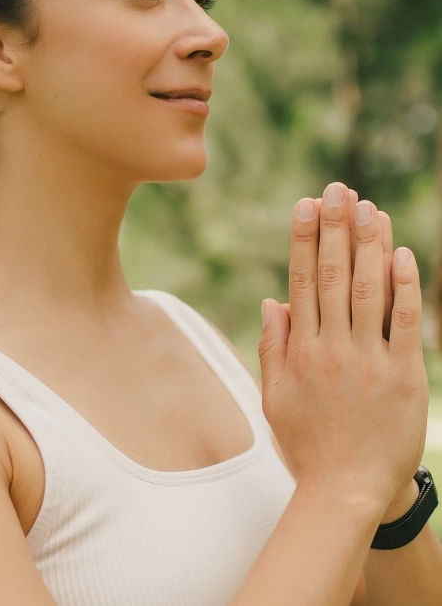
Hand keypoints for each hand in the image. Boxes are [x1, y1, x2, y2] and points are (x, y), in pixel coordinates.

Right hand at [259, 182, 428, 509]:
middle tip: (337, 189)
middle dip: (335, 228)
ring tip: (368, 207)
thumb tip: (272, 301)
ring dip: (368, 245)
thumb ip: (273, 346)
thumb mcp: (275, 395)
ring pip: (368, 290)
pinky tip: (401, 253)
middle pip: (332, 275)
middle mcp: (333, 348)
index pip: (301, 281)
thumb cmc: (306, 442)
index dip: (303, 240)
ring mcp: (369, 360)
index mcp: (301, 350)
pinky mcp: (404, 376)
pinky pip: (406, 323)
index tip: (305, 205)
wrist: (346, 489)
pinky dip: (404, 287)